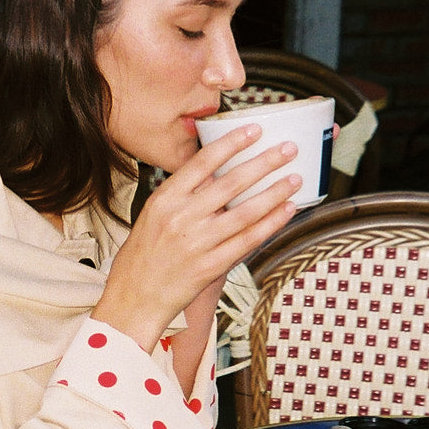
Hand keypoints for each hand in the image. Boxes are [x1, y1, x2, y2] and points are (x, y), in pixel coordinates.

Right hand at [92, 124, 300, 353]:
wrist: (134, 299)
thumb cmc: (143, 257)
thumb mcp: (153, 215)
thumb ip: (182, 195)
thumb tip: (215, 173)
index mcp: (165, 199)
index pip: (203, 162)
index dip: (232, 143)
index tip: (254, 130)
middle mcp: (182, 218)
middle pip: (231, 182)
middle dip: (265, 162)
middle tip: (288, 148)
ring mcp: (197, 243)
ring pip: (245, 211)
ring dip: (274, 192)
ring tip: (294, 178)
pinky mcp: (210, 267)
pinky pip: (247, 241)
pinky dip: (270, 224)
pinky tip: (286, 210)